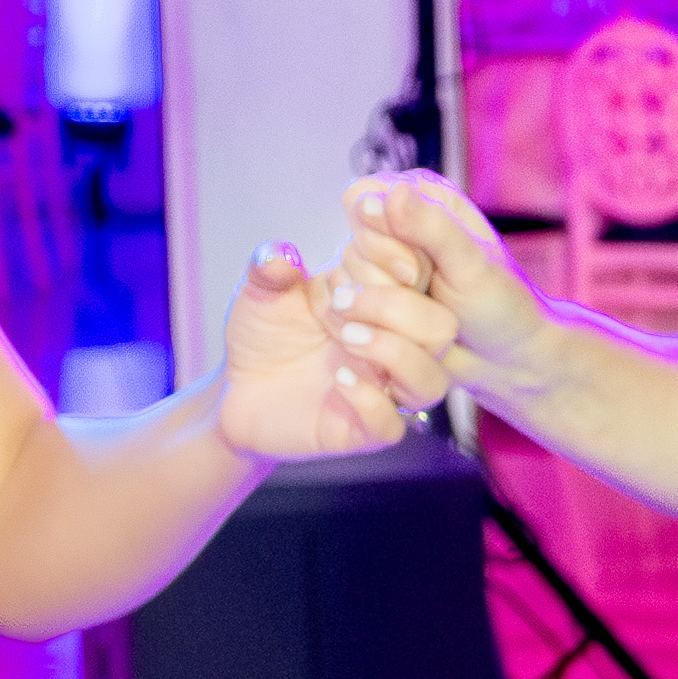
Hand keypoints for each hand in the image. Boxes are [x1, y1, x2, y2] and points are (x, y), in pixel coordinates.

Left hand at [212, 242, 415, 463]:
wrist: (235, 389)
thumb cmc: (265, 335)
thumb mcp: (263, 291)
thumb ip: (271, 268)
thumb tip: (280, 256)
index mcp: (384, 301)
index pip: (423, 272)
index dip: (399, 254)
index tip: (355, 246)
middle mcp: (397, 345)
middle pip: (442, 326)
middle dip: (395, 306)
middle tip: (340, 302)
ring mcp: (384, 391)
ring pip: (431, 380)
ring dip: (393, 351)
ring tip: (345, 337)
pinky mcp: (362, 432)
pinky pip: (390, 425)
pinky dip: (368, 400)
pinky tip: (337, 381)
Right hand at [331, 173, 560, 421]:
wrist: (505, 356)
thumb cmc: (500, 306)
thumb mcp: (471, 264)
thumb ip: (430, 227)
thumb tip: (385, 196)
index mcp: (422, 196)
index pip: (360, 200)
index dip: (378, 239)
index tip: (415, 272)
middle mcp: (396, 221)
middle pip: (350, 245)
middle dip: (389, 281)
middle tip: (430, 292)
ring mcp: (380, 261)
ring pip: (343, 281)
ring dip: (386, 308)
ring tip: (428, 311)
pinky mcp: (370, 297)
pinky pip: (344, 308)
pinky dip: (375, 326)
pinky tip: (408, 331)